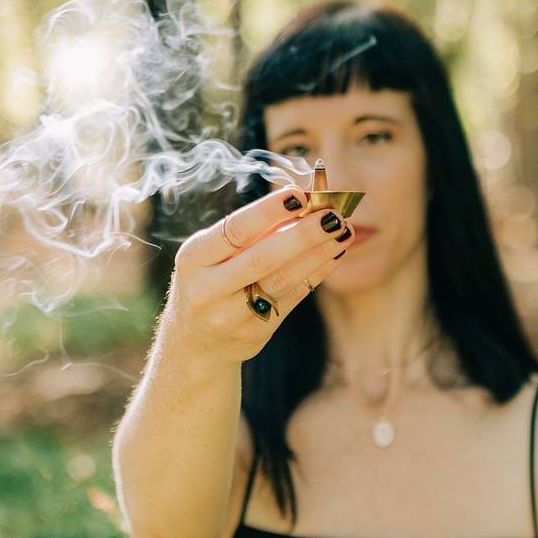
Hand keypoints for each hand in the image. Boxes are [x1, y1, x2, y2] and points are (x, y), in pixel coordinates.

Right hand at [161, 183, 356, 364]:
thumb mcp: (213, 255)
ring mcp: (231, 315)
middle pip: (262, 258)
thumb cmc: (210, 281)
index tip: (299, 195)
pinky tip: (334, 254)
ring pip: (282, 280)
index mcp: (194, 258)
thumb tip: (300, 200)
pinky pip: (292, 298)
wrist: (196, 343)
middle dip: (302, 235)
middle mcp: (208, 289)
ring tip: (343, 231)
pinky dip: (316, 273)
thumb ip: (251, 231)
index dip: (268, 211)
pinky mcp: (255, 332)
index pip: (235, 230)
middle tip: (332, 215)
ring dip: (317, 253)